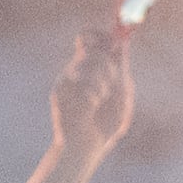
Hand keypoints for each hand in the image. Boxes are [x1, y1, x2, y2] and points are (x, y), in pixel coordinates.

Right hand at [51, 17, 133, 158]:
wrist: (86, 148)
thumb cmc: (104, 123)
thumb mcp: (122, 93)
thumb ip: (121, 68)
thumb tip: (123, 43)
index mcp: (89, 68)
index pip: (88, 38)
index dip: (101, 34)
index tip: (116, 41)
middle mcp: (74, 70)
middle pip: (93, 48)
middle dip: (109, 64)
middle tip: (112, 82)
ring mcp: (66, 80)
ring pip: (92, 63)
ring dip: (104, 81)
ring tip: (101, 100)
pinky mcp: (59, 90)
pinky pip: (85, 82)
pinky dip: (95, 94)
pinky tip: (92, 108)